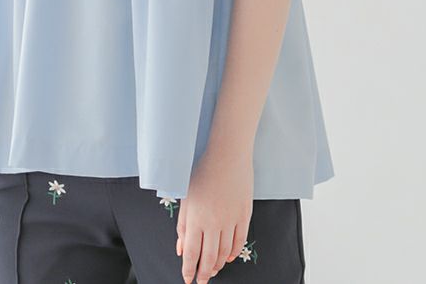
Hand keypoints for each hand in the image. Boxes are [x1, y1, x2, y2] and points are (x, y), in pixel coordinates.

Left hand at [176, 149, 253, 282]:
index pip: (192, 253)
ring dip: (218, 265)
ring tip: (212, 270)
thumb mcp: (186, 197)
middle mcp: (214, 222)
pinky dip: (233, 253)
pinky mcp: (245, 215)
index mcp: (196, 218)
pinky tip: (227, 257)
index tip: (187, 279)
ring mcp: (231, 220)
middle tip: (202, 281)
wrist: (227, 154)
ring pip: (224, 252)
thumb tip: (181, 249)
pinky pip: (240, 241)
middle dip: (204, 273)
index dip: (189, 270)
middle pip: (209, 257)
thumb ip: (183, 225)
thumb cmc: (202, 171)